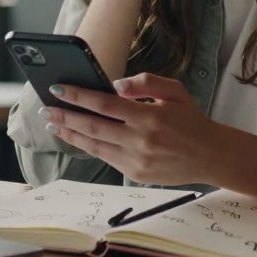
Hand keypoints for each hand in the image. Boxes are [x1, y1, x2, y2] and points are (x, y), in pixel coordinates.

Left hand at [41, 73, 227, 185]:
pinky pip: (106, 158)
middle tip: (46, 108)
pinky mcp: (136, 174)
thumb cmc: (191, 120)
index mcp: (150, 116)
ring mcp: (137, 160)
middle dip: (65, 116)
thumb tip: (115, 85)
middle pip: (93, 126)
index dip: (78, 96)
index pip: (105, 104)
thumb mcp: (175, 91)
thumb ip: (145, 82)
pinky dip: (88, 146)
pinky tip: (77, 136)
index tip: (58, 89)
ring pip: (95, 145)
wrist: (211, 156)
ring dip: (71, 134)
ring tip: (53, 124)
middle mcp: (141, 140)